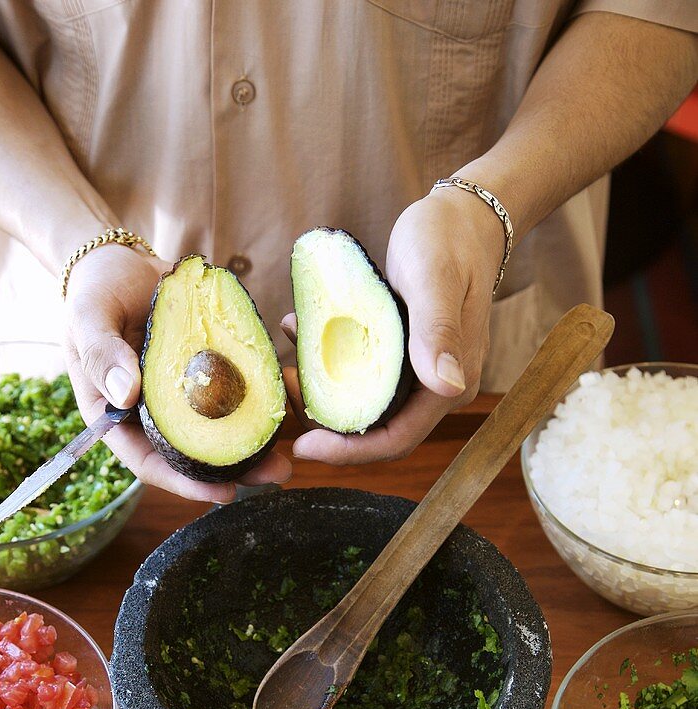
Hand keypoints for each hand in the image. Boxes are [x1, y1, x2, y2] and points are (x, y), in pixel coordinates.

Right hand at [63, 245, 290, 501]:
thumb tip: (124, 396)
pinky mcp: (209, 373)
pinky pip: (234, 394)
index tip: (223, 495)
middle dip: (236, 470)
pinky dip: (257, 405)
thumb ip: (101, 354)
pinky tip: (286, 409)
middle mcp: (155, 416)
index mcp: (118, 419)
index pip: (151, 464)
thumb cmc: (94, 293)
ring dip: (254, 444)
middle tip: (277, 473)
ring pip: (220, 431)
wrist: (121, 263)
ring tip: (290, 454)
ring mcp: (184, 397)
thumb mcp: (88, 318)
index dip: (185, 484)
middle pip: (194, 455)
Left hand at [287, 188, 502, 463]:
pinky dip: (331, 368)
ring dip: (325, 397)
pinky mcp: (405, 358)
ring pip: (367, 408)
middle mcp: (437, 389)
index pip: (396, 440)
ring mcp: (422, 375)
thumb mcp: (435, 278)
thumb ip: (437, 331)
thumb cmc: (448, 240)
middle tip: (285, 399)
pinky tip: (302, 337)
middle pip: (377, 433)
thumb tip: (446, 385)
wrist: (463, 216)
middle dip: (328, 428)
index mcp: (449, 384)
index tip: (302, 447)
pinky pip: (364, 379)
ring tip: (288, 369)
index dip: (349, 453)